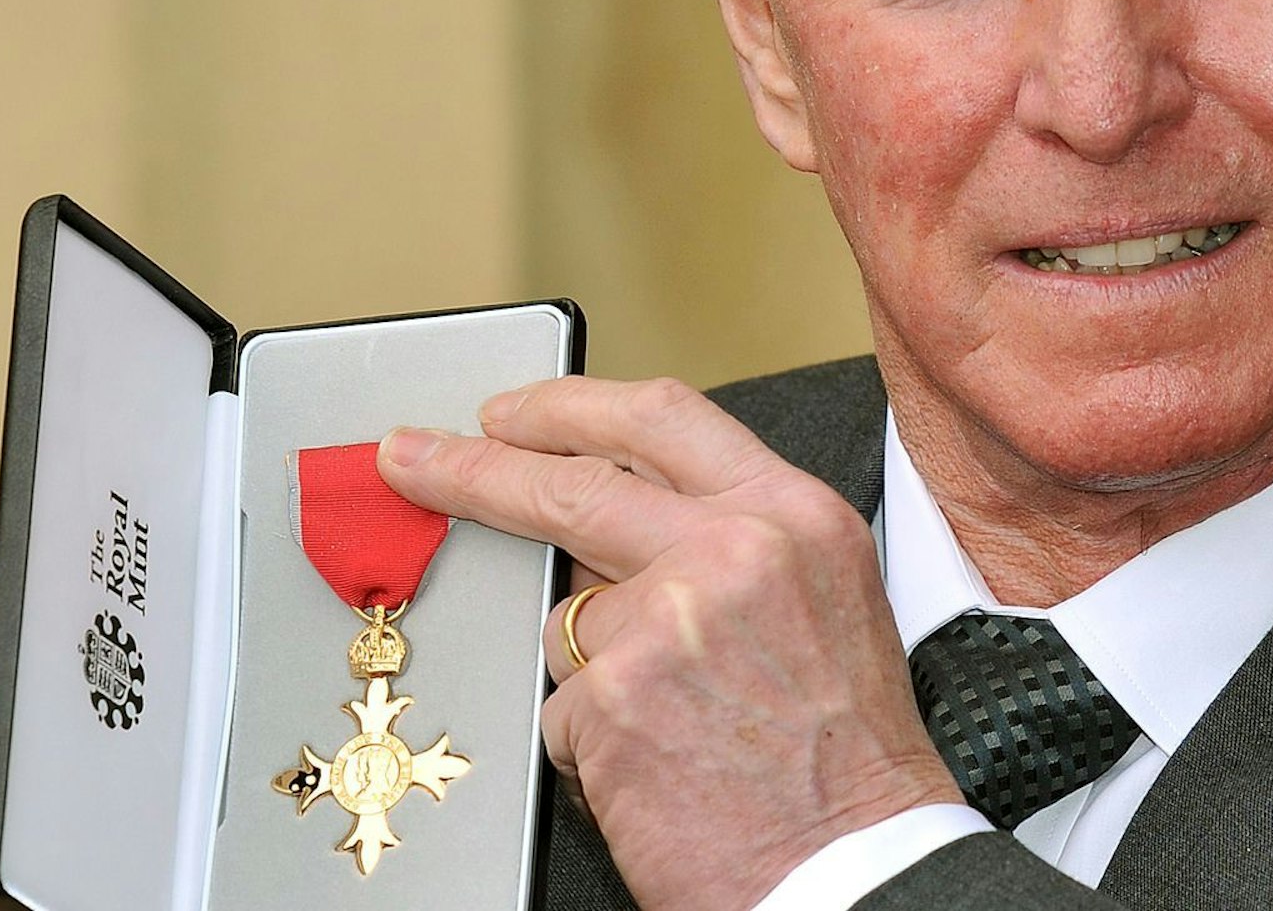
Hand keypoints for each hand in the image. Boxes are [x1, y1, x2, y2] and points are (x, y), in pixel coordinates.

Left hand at [377, 375, 962, 910]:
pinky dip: (597, 745)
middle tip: (415, 461)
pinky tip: (662, 769)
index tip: (506, 413)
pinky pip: (564, 707)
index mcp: (792, 514)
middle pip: (569, 485)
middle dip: (472, 468)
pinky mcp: (612, 700)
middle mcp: (733, 550)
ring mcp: (666, 622)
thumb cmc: (849, 757)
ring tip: (680, 727)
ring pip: (569, 620)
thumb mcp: (819, 599)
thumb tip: (606, 532)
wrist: (857, 867)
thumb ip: (725, 540)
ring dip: (597, 674)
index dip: (565, 408)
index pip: (658, 419)